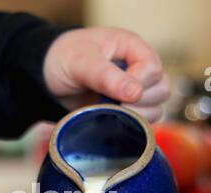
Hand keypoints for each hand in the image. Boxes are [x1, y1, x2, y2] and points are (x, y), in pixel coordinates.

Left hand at [44, 27, 169, 122]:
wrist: (48, 78)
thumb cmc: (63, 59)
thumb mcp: (80, 62)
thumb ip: (105, 76)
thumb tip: (135, 94)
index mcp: (132, 48)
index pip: (153, 70)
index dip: (138, 84)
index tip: (113, 92)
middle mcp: (139, 69)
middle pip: (161, 90)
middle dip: (139, 103)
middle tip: (112, 105)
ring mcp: (135, 91)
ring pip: (156, 109)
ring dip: (137, 117)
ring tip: (110, 112)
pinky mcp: (127, 110)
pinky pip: (143, 122)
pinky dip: (131, 126)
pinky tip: (112, 121)